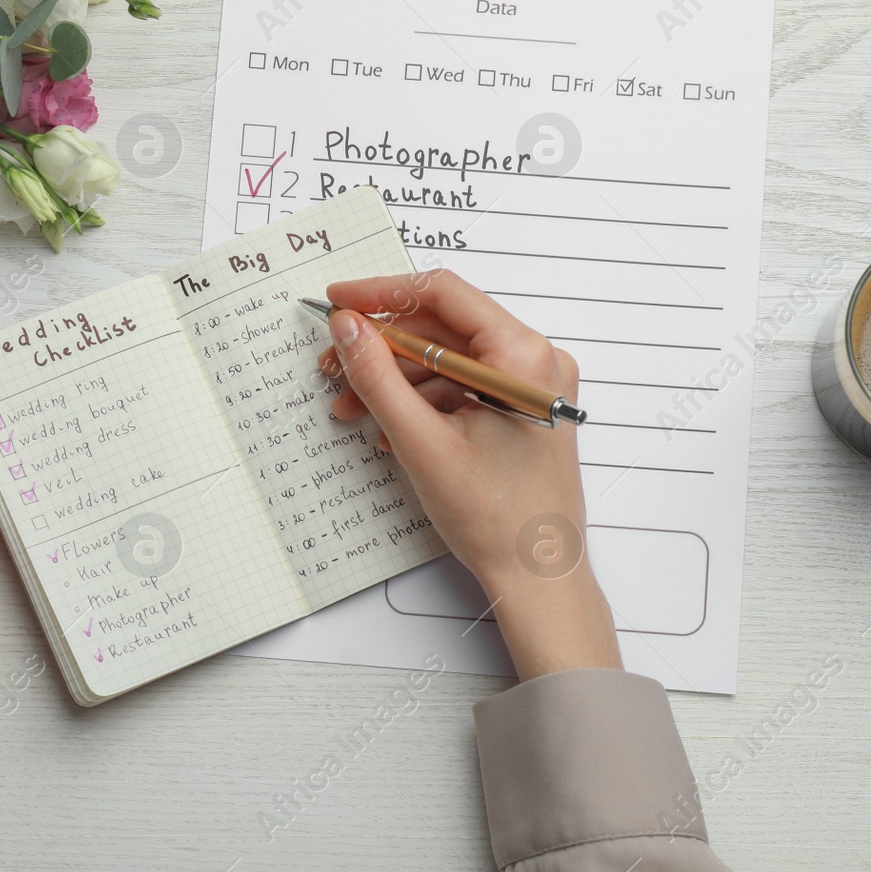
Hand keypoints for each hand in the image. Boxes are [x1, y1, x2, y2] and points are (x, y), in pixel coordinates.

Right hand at [318, 271, 620, 679]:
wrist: (536, 578)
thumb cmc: (499, 520)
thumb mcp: (421, 443)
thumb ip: (377, 377)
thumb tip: (347, 327)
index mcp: (523, 357)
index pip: (443, 294)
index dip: (382, 293)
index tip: (339, 302)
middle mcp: (535, 361)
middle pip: (443, 327)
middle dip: (382, 347)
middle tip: (334, 362)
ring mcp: (530, 385)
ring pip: (447, 360)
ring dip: (395, 381)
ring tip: (351, 408)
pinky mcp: (520, 408)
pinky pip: (461, 386)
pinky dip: (421, 401)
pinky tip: (386, 427)